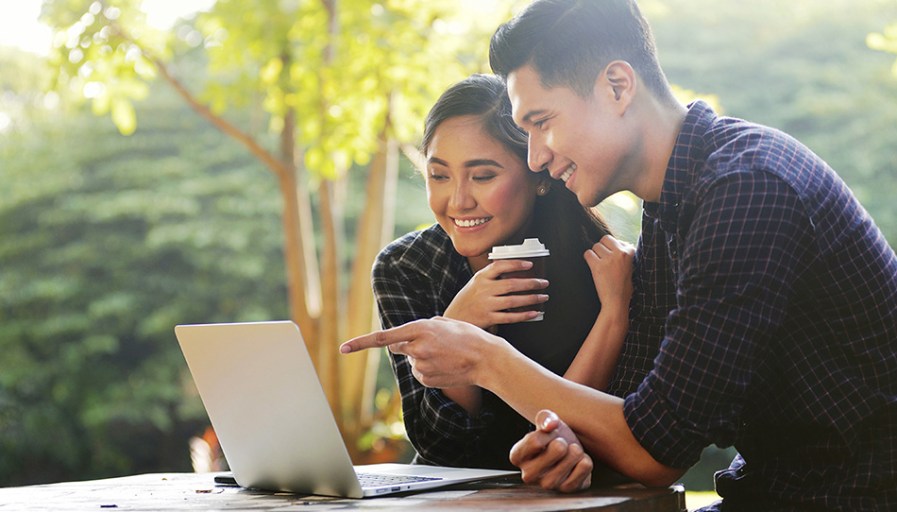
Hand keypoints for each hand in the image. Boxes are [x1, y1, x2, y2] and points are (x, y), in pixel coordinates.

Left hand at [340, 317, 506, 387]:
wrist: (486, 359)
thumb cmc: (468, 336)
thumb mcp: (444, 322)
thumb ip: (421, 327)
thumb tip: (406, 338)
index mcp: (420, 329)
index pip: (383, 338)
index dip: (360, 343)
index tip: (343, 349)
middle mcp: (416, 348)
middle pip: (397, 347)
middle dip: (406, 344)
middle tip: (431, 343)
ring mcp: (421, 366)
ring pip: (411, 361)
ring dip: (422, 357)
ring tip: (445, 354)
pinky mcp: (426, 379)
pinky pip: (420, 372)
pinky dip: (429, 369)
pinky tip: (445, 366)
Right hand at [444, 259, 548, 327]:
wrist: (453, 317)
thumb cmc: (468, 300)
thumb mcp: (475, 283)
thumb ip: (491, 277)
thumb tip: (515, 270)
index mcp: (480, 278)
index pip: (499, 266)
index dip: (516, 264)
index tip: (530, 264)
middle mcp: (483, 289)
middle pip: (511, 284)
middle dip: (531, 283)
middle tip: (543, 283)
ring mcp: (485, 304)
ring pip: (513, 301)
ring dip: (531, 299)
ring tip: (542, 297)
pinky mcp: (488, 318)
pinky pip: (509, 317)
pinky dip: (523, 315)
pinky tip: (533, 312)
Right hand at [510, 410, 592, 491]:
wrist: (566, 451)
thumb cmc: (551, 436)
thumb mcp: (545, 422)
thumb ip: (545, 418)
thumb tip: (551, 424)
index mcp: (517, 456)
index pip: (535, 441)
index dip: (548, 432)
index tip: (549, 434)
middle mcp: (528, 475)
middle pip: (557, 450)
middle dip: (563, 441)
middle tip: (561, 443)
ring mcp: (547, 485)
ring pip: (571, 461)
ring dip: (576, 451)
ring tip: (571, 451)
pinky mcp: (566, 490)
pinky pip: (583, 468)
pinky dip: (585, 461)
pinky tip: (578, 461)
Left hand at [583, 235, 634, 315]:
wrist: (616, 302)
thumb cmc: (623, 287)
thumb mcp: (631, 268)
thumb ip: (625, 255)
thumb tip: (618, 244)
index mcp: (630, 253)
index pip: (616, 240)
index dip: (612, 248)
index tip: (612, 258)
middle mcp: (619, 253)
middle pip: (605, 239)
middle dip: (603, 247)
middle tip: (603, 259)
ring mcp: (608, 259)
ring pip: (596, 246)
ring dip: (595, 254)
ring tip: (599, 265)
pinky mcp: (597, 266)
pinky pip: (588, 254)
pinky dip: (588, 259)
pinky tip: (592, 266)